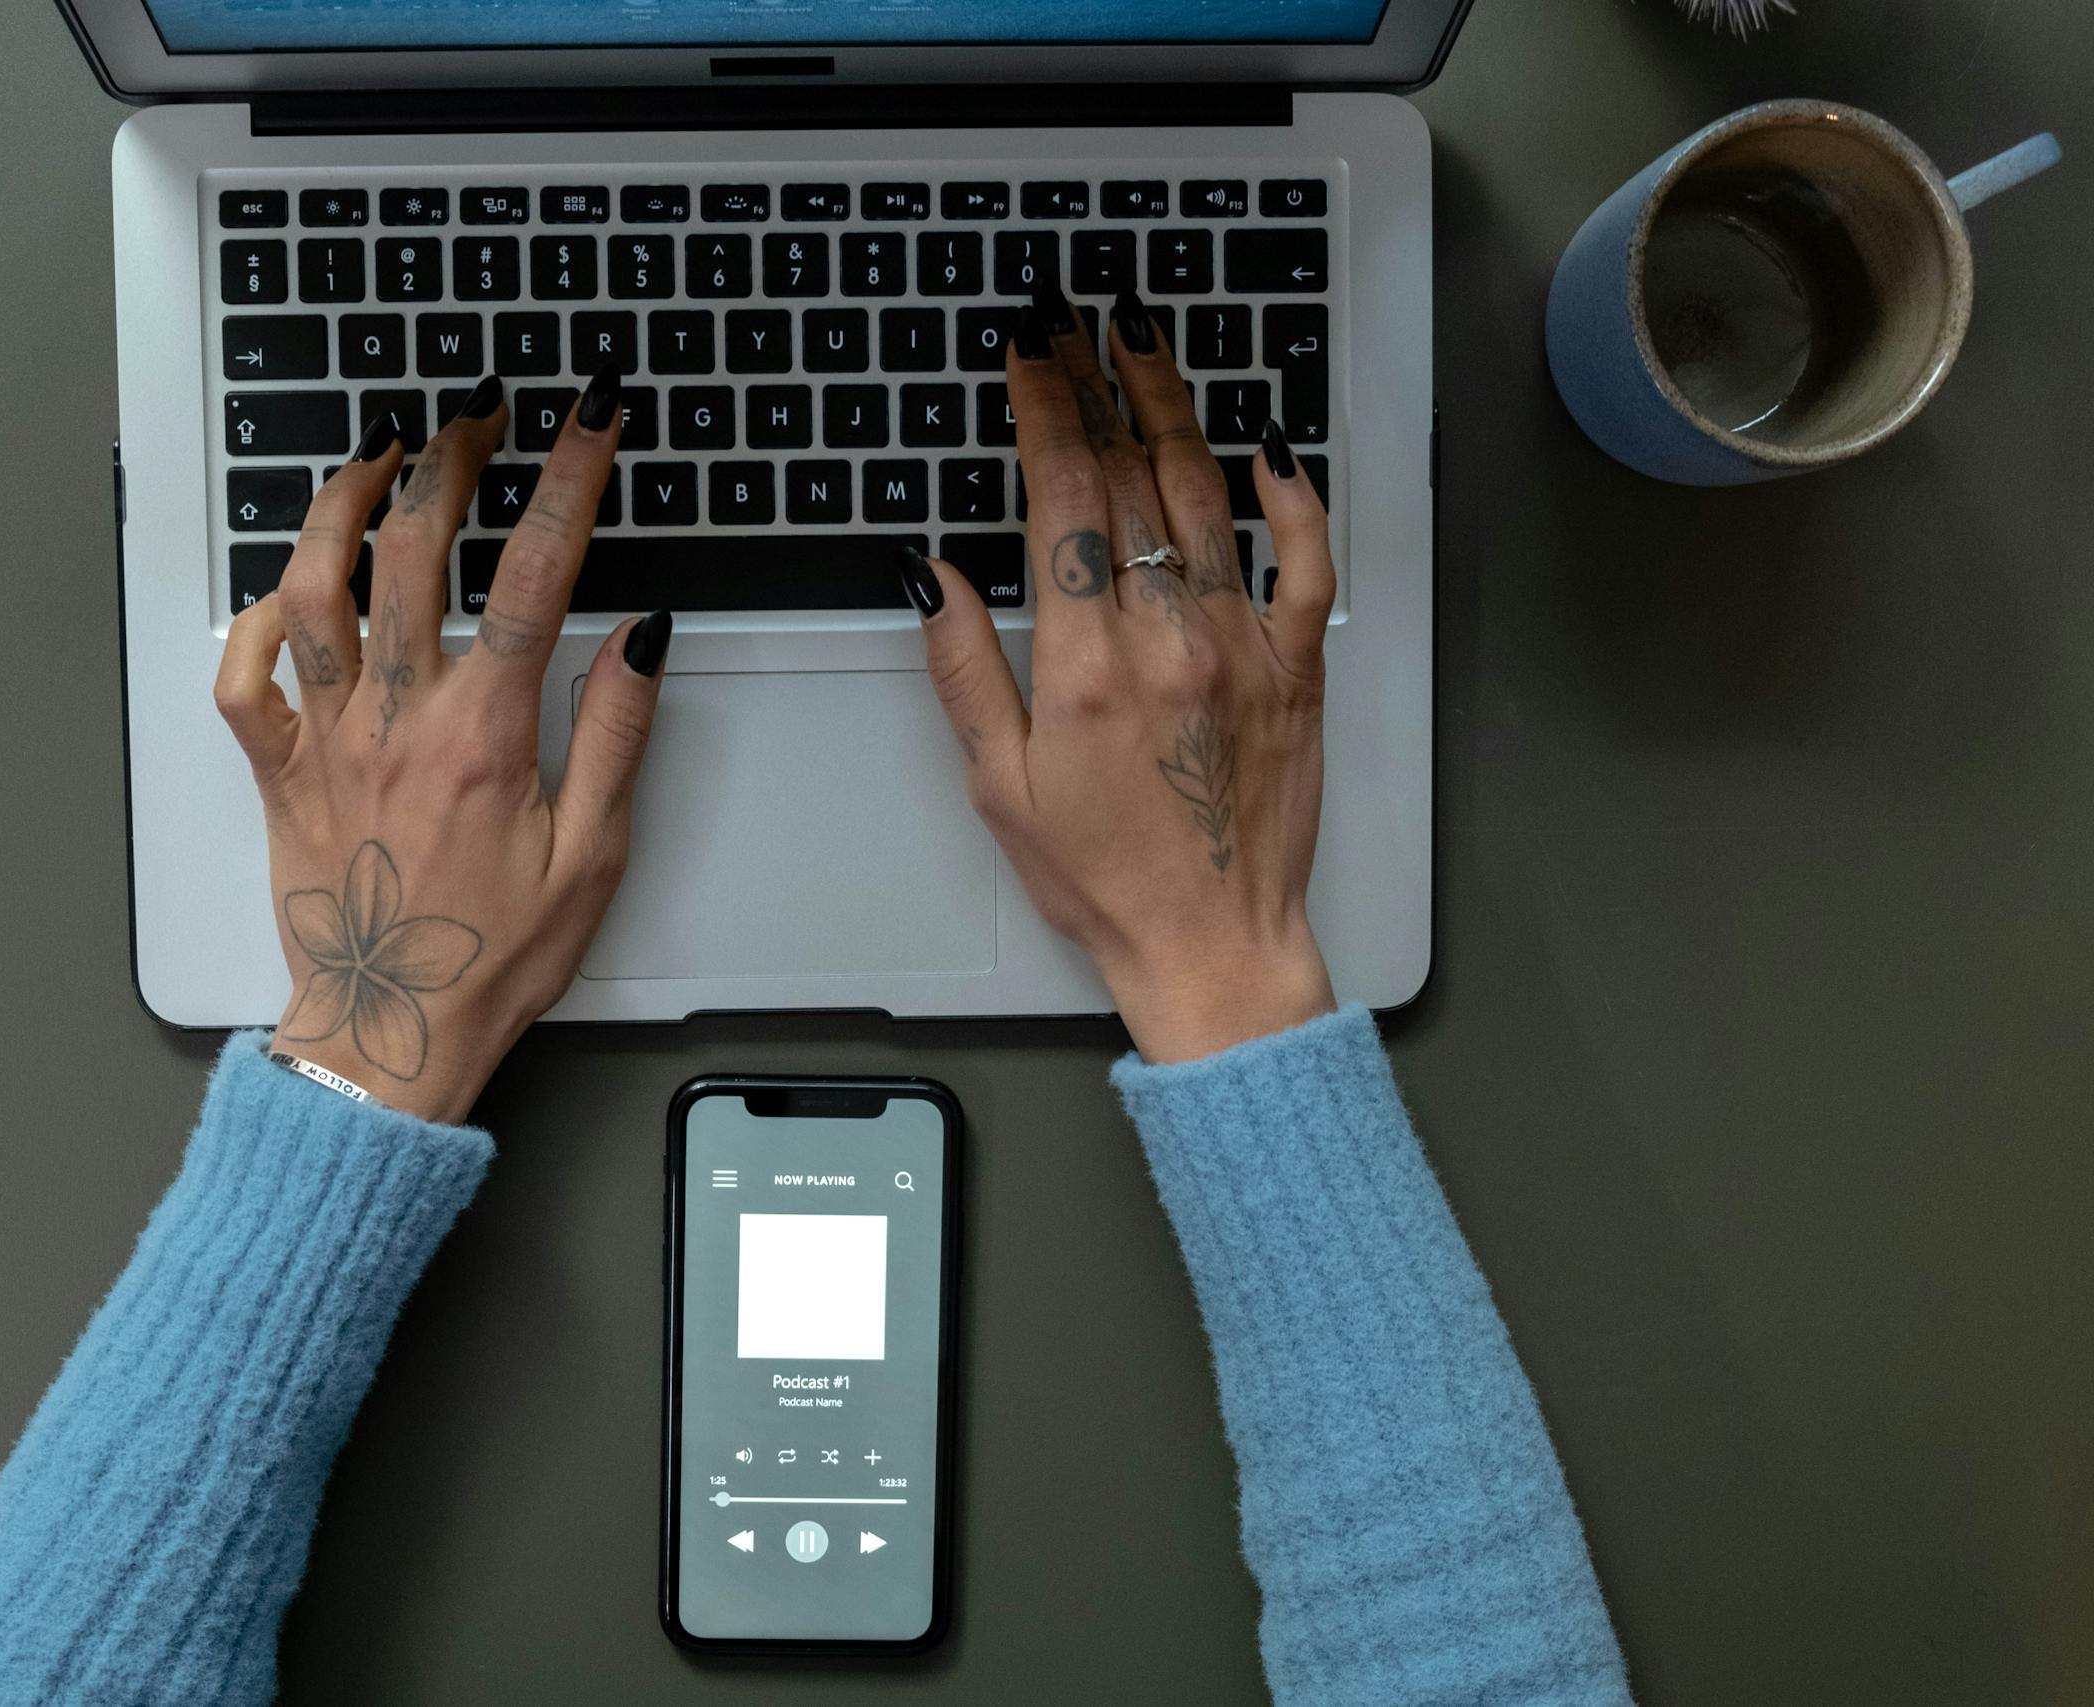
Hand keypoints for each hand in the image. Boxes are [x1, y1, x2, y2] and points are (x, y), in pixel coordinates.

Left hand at [214, 370, 671, 1122]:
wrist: (389, 1039)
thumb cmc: (491, 960)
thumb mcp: (592, 858)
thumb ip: (614, 735)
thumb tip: (640, 634)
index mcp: (487, 737)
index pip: (540, 576)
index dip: (570, 480)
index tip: (590, 419)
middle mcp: (400, 721)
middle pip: (417, 551)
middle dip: (450, 460)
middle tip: (476, 416)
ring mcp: (329, 741)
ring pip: (315, 590)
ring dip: (341, 507)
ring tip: (374, 455)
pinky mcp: (279, 773)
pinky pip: (244, 679)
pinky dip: (254, 622)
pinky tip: (285, 590)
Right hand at [904, 289, 1336, 1062]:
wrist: (1213, 943)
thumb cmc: (1101, 878)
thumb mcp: (998, 784)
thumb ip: (964, 669)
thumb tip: (929, 572)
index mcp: (1084, 666)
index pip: (1064, 496)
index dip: (1044, 407)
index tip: (1028, 350)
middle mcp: (1168, 639)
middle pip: (1135, 474)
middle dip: (1099, 381)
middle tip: (1078, 316)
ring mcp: (1243, 647)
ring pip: (1210, 497)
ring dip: (1177, 408)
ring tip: (1148, 343)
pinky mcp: (1298, 669)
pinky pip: (1307, 564)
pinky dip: (1293, 499)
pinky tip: (1269, 449)